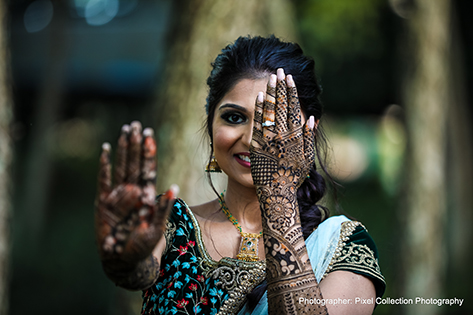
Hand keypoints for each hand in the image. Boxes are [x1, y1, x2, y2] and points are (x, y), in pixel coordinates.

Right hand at [95, 121, 175, 265]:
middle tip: (137, 125)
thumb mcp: (156, 228)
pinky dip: (104, 165)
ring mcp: (118, 195)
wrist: (124, 260)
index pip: (148, 168)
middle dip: (136, 144)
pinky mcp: (103, 202)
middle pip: (134, 163)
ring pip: (121, 166)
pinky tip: (106, 149)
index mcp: (146, 195)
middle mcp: (133, 191)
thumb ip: (163, 209)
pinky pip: (104, 179)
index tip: (150, 134)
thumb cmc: (143, 245)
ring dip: (123, 149)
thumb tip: (173, 188)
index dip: (148, 152)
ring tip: (125, 131)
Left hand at [250, 68, 315, 190]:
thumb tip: (312, 118)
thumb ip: (309, 138)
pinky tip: (257, 96)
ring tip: (269, 78)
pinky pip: (257, 123)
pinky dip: (258, 109)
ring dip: (269, 93)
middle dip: (280, 87)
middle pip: (281, 106)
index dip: (291, 93)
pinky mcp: (257, 145)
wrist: (276, 194)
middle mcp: (283, 136)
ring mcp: (269, 140)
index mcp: (296, 137)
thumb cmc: (292, 178)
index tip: (289, 79)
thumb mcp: (306, 159)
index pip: (294, 109)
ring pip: (270, 111)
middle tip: (279, 70)